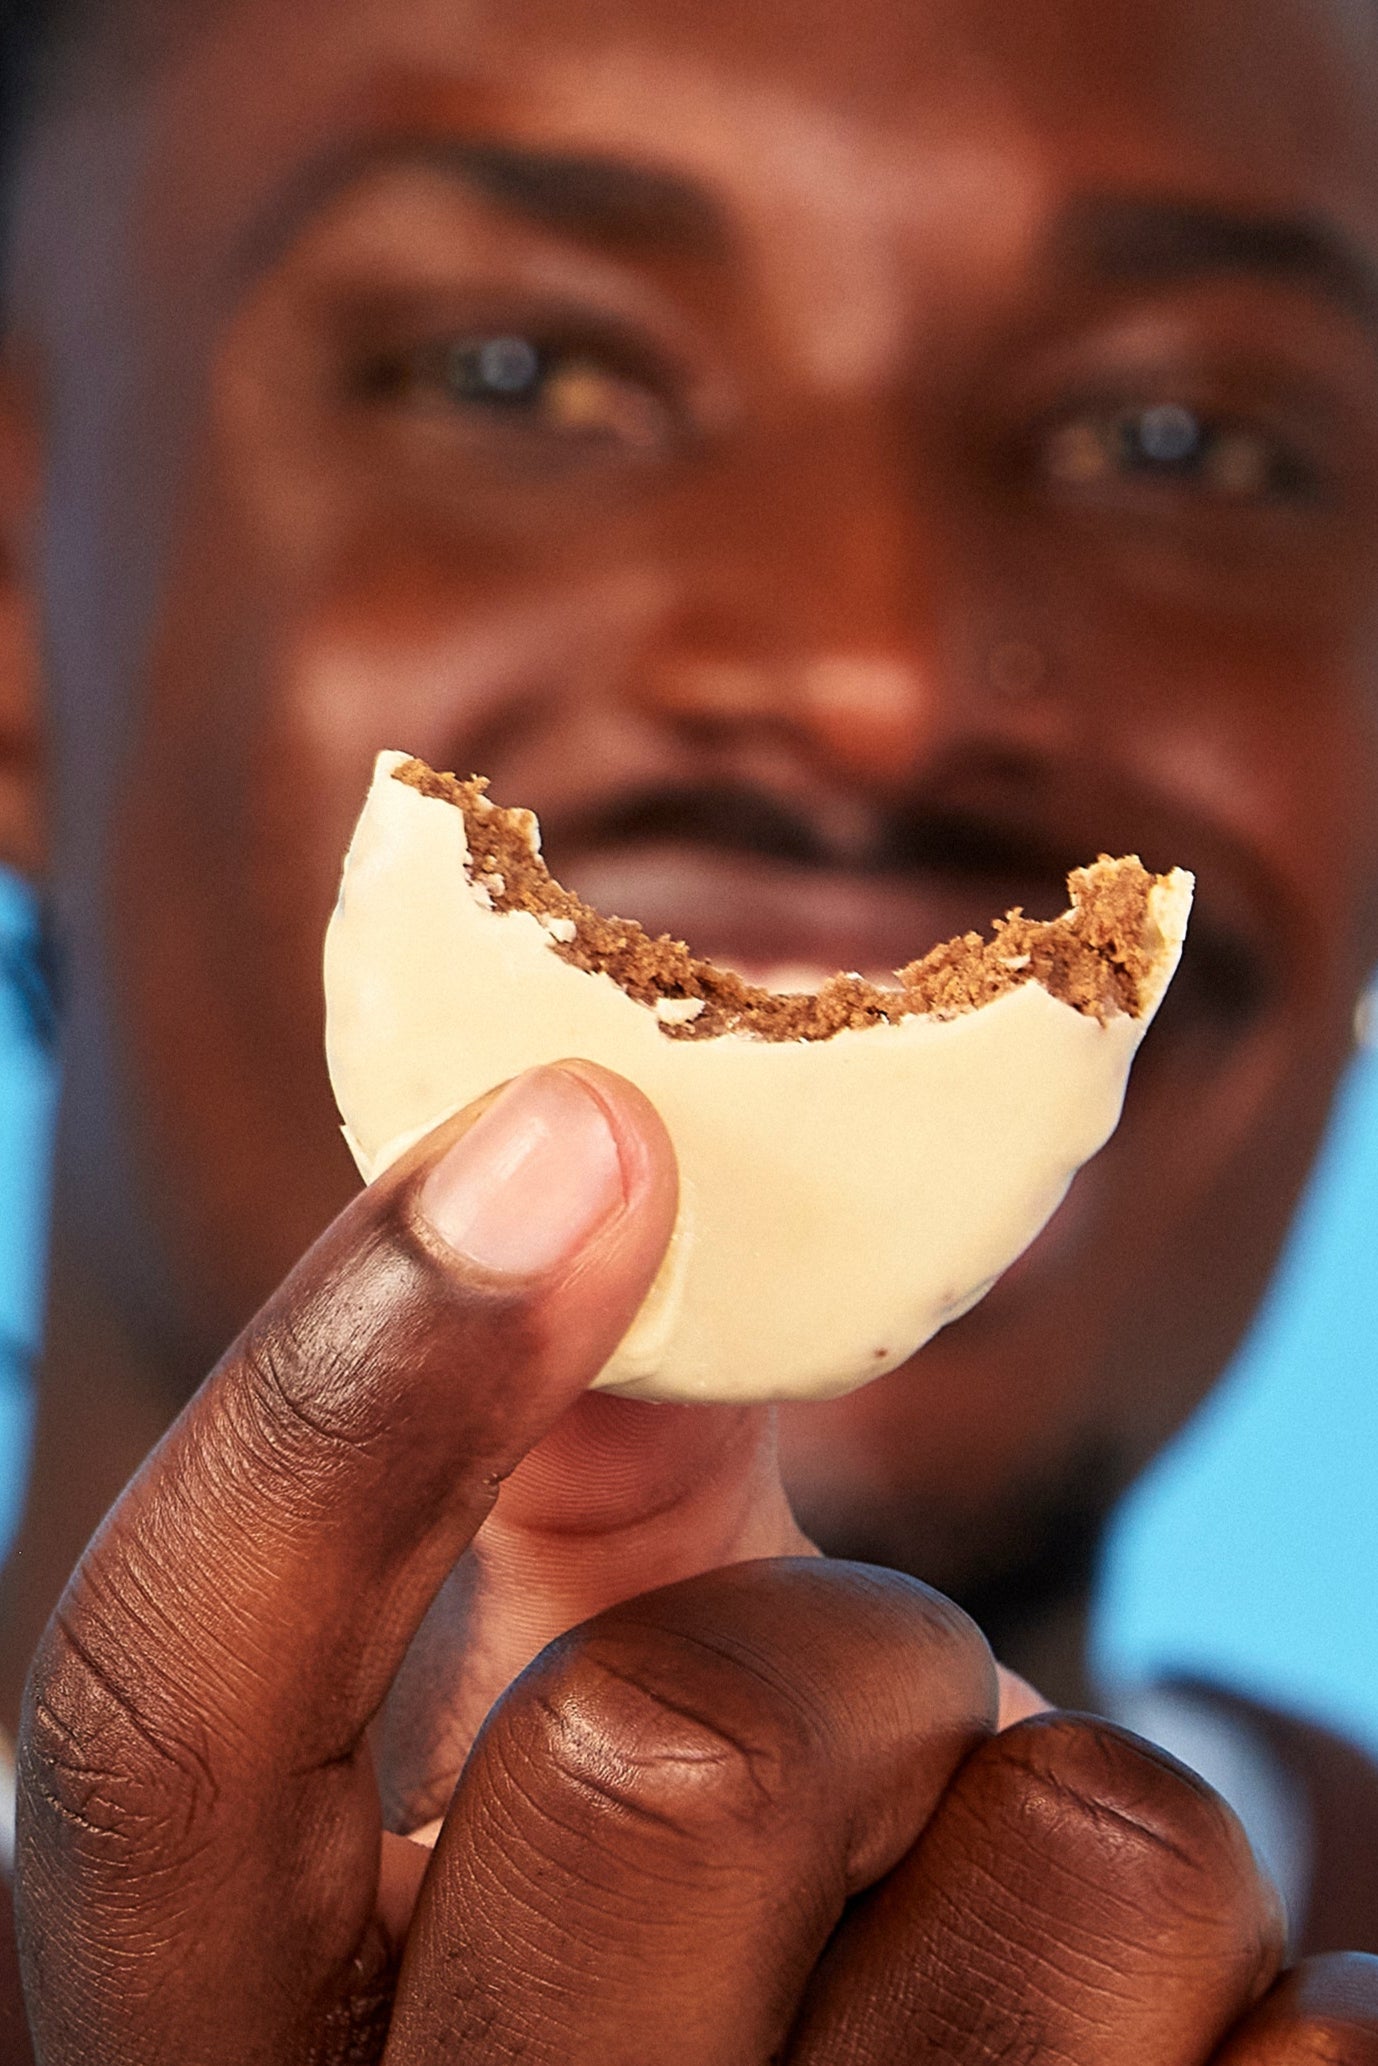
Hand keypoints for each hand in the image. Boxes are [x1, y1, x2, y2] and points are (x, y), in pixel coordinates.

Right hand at [11, 1061, 1377, 2063]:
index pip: (161, 1726)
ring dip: (1071, 1812)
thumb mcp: (574, 1749)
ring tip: (1002, 1935)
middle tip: (874, 1724)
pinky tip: (1150, 2054)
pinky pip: (1320, 2041)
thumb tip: (583, 1153)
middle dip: (843, 1648)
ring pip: (1077, 1863)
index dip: (339, 1394)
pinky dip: (1272, 1976)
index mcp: (254, 2046)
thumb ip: (567, 1489)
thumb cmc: (715, 1944)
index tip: (574, 1124)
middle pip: (668, 1756)